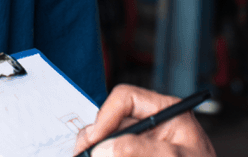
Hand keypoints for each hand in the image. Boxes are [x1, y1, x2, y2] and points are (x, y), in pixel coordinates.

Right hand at [75, 85, 216, 156]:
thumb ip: (140, 150)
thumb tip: (103, 148)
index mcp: (166, 111)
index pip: (126, 97)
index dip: (105, 115)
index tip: (94, 139)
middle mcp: (151, 124)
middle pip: (111, 121)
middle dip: (95, 137)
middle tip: (81, 153)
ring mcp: (144, 143)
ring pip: (109, 140)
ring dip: (97, 149)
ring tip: (85, 155)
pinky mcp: (136, 154)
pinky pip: (114, 152)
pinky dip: (103, 154)